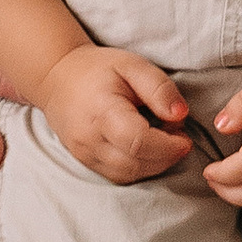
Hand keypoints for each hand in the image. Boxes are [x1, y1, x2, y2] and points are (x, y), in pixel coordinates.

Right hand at [42, 46, 193, 183]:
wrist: (56, 78)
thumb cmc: (98, 69)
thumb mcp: (133, 65)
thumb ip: (159, 88)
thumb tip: (181, 114)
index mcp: (102, 112)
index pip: (138, 142)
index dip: (168, 146)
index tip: (184, 136)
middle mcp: (89, 139)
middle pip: (135, 164)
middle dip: (166, 156)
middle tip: (177, 135)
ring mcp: (84, 154)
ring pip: (127, 175)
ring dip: (154, 165)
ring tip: (163, 140)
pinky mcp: (85, 162)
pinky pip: (117, 176)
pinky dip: (139, 169)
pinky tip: (147, 150)